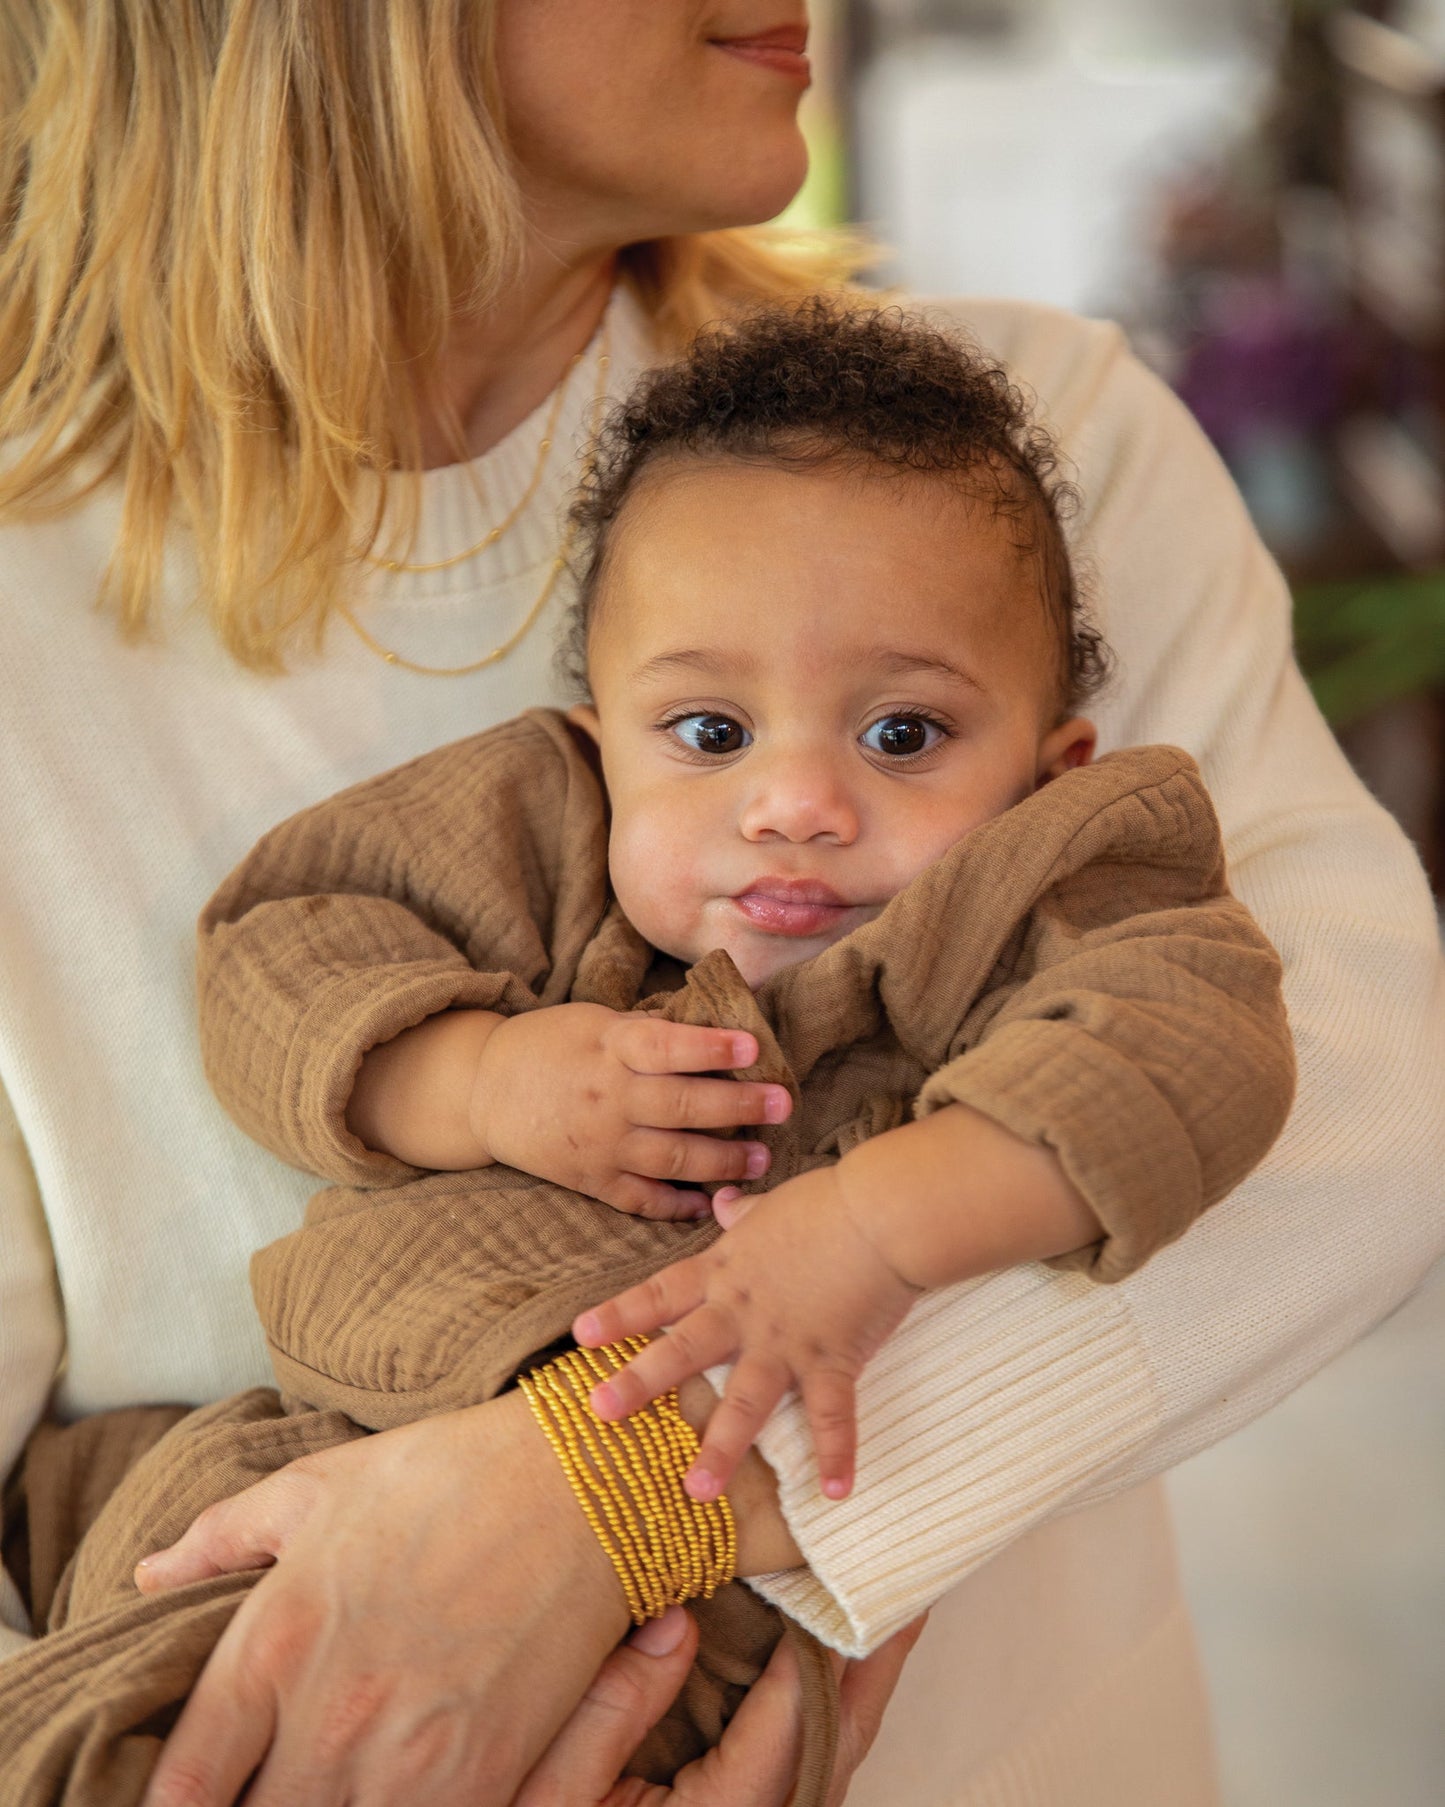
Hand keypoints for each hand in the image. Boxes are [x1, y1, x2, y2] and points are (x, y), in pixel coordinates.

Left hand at [136, 1393, 632, 1806]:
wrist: (584, 1479)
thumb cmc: (448, 1471)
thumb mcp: (322, 1484)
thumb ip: (223, 1535)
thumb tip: (150, 1574)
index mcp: (275, 1642)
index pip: (183, 1786)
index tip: (184, 1805)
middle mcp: (329, 1715)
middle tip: (275, 1784)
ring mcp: (407, 1760)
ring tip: (335, 1785)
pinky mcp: (481, 1780)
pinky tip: (396, 1797)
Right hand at [474, 1005, 790, 1218]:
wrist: (483, 1090)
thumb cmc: (548, 1045)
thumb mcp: (592, 1021)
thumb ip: (647, 1030)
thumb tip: (711, 1028)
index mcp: (608, 1048)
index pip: (665, 1045)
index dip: (710, 1045)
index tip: (754, 1044)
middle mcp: (607, 1097)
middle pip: (682, 1104)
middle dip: (738, 1105)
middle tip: (783, 1104)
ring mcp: (600, 1144)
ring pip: (672, 1156)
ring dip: (723, 1160)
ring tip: (762, 1159)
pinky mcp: (591, 1180)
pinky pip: (642, 1199)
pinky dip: (678, 1206)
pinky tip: (711, 1203)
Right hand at [515, 1604, 927, 1806]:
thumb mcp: (543, 1790)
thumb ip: (609, 1712)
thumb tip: (675, 1621)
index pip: (790, 1728)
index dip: (822, 1645)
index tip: (840, 1569)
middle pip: (837, 1736)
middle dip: (872, 1655)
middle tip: (903, 1573)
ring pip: (828, 1745)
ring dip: (853, 1671)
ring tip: (873, 1590)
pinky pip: (799, 1752)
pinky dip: (817, 1694)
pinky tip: (816, 1641)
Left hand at [575, 1168, 919, 1501]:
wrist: (879, 1213)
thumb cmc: (828, 1202)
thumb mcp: (774, 1206)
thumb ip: (746, 1215)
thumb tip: (725, 1203)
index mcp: (727, 1272)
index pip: (662, 1293)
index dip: (621, 1313)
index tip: (581, 1335)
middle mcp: (745, 1312)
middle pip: (683, 1349)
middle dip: (640, 1381)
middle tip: (600, 1410)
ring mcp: (787, 1341)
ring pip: (746, 1400)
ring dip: (722, 1446)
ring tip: (698, 1490)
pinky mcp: (833, 1359)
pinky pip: (833, 1414)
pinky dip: (837, 1453)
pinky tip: (836, 1492)